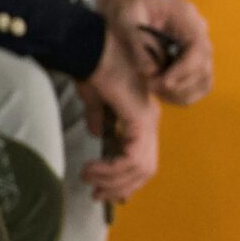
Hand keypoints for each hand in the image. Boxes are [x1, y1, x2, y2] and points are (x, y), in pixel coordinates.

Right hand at [80, 33, 161, 201]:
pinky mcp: (140, 118)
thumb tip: (98, 134)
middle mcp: (150, 119)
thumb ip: (99, 114)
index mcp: (142, 115)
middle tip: (97, 194)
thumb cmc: (93, 65)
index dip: (125, 178)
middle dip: (121, 186)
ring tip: (89, 177)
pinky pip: (133, 157)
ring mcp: (147, 119)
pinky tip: (92, 168)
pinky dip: (113, 170)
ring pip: (141, 167)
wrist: (90, 46)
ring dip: (114, 180)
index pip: (142, 158)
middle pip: (146, 169)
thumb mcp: (94, 95)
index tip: (99, 186)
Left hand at [94, 0, 213, 104]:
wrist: (127, 0)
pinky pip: (198, 81)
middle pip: (204, 65)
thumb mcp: (124, 19)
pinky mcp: (191, 56)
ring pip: (204, 78)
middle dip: (180, 83)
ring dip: (183, 91)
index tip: (163, 82)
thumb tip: (151, 72)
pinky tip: (163, 92)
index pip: (198, 47)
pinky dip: (184, 93)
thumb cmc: (125, 5)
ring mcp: (197, 44)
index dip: (185, 69)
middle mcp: (197, 30)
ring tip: (156, 91)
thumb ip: (136, 44)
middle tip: (152, 87)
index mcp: (185, 16)